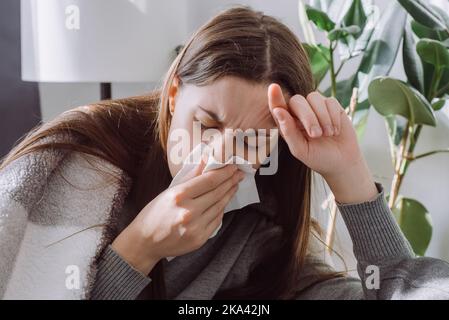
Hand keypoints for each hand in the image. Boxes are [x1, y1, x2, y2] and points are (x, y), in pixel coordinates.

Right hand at [112, 154, 244, 274]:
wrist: (145, 243)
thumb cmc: (154, 214)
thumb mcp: (168, 192)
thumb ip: (189, 178)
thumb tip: (205, 161)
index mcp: (179, 196)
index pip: (208, 181)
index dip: (224, 173)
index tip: (232, 167)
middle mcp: (188, 212)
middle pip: (217, 193)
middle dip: (230, 181)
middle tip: (239, 174)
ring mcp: (195, 227)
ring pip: (219, 206)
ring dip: (228, 195)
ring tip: (234, 185)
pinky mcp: (200, 239)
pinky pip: (216, 220)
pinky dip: (221, 209)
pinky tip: (223, 202)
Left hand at [267, 84, 377, 203]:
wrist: (341, 162)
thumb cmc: (317, 157)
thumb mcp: (300, 150)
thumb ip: (288, 132)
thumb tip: (278, 111)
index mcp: (288, 123)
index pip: (278, 106)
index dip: (275, 97)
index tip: (273, 87)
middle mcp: (300, 112)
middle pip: (297, 100)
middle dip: (307, 117)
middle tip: (316, 135)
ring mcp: (316, 107)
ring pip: (314, 98)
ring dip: (322, 117)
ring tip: (327, 134)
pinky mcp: (332, 106)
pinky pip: (330, 102)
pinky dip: (333, 117)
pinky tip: (335, 131)